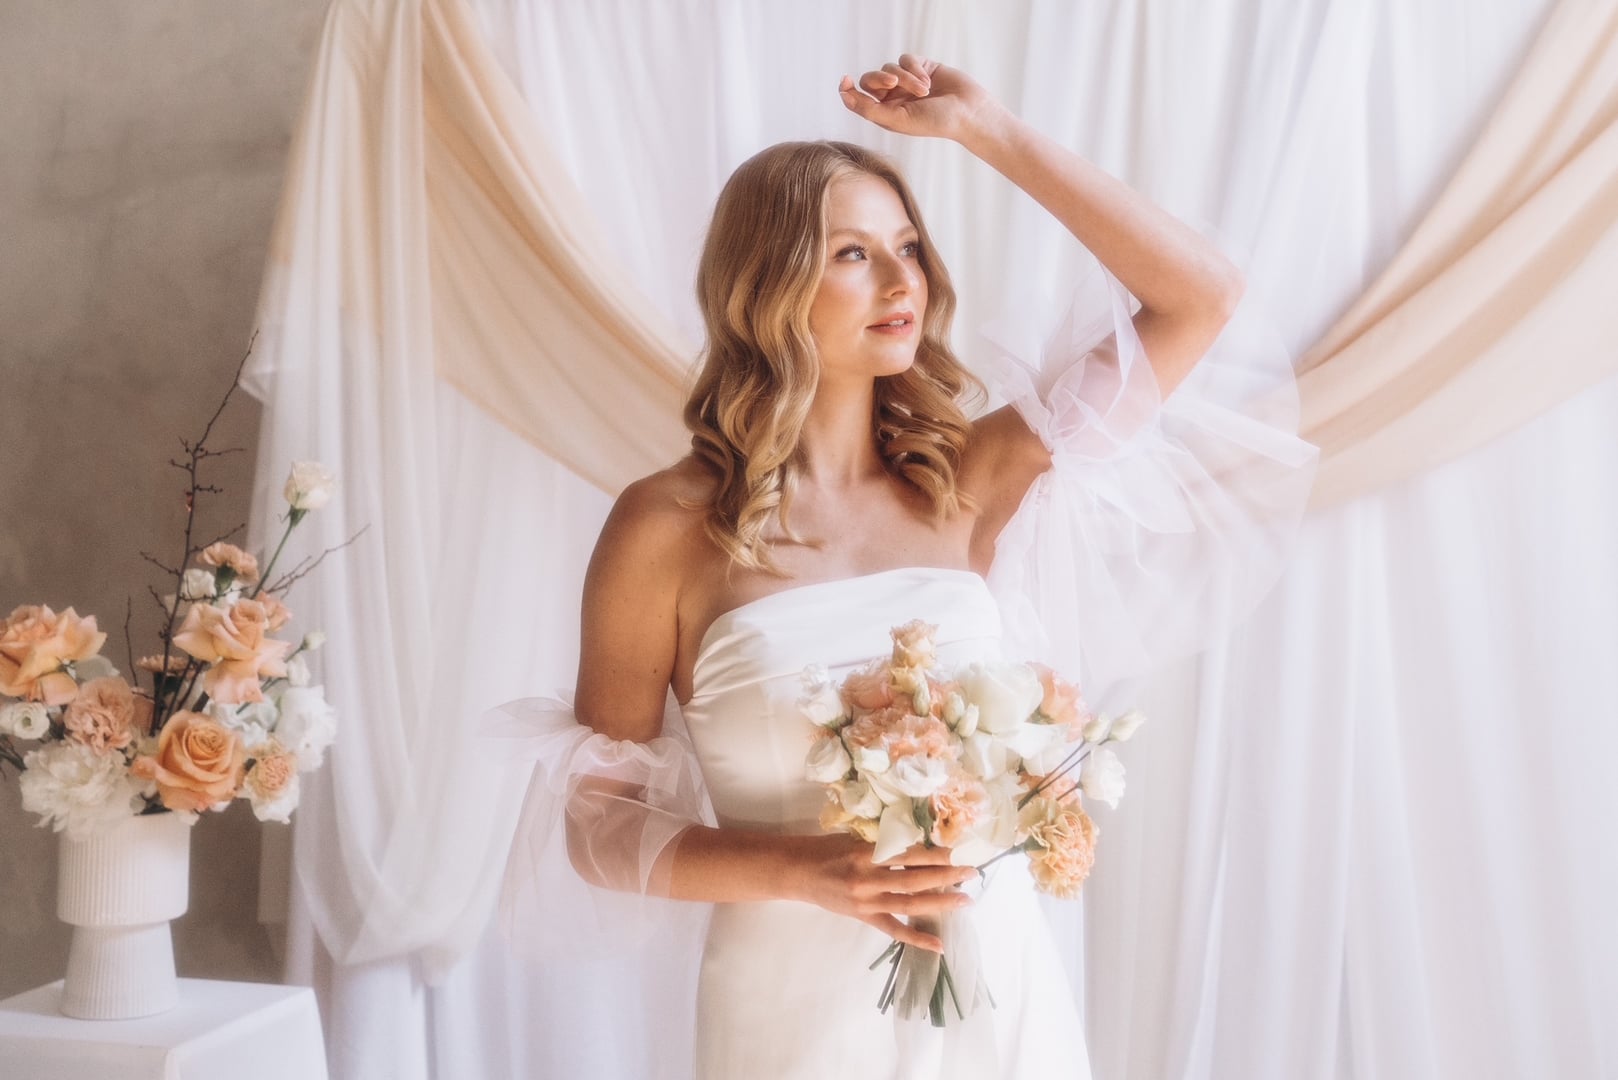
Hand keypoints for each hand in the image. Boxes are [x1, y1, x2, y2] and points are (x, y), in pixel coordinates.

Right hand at [782, 833, 976, 952]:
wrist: (799, 872)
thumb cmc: (828, 849)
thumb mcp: (856, 838)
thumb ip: (884, 844)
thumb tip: (921, 847)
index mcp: (866, 853)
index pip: (908, 855)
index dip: (934, 855)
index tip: (958, 852)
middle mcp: (868, 879)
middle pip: (914, 879)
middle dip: (946, 876)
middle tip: (972, 872)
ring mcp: (867, 902)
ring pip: (910, 904)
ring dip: (940, 903)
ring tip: (965, 900)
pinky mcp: (865, 918)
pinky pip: (894, 930)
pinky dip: (917, 938)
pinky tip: (938, 944)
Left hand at [837, 54, 1001, 142]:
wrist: (967, 112)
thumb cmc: (934, 122)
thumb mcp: (897, 119)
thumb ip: (868, 109)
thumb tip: (843, 94)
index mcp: (885, 114)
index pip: (859, 99)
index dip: (848, 89)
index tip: (845, 80)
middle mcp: (894, 98)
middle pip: (871, 79)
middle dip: (878, 78)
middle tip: (892, 83)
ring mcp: (907, 81)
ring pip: (890, 67)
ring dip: (906, 77)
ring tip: (924, 90)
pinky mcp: (921, 67)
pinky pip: (906, 59)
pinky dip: (914, 68)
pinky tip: (928, 81)